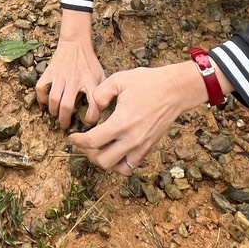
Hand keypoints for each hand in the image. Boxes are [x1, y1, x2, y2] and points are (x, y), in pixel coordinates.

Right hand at [36, 15, 104, 128]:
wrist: (76, 42)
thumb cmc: (89, 62)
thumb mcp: (101, 75)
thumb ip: (102, 91)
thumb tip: (103, 110)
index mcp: (89, 81)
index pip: (93, 104)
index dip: (91, 118)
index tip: (88, 122)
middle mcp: (74, 80)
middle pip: (67, 106)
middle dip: (65, 120)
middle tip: (65, 125)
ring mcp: (60, 76)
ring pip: (54, 99)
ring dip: (53, 111)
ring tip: (56, 114)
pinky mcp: (50, 71)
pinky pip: (41, 87)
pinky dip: (41, 97)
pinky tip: (46, 101)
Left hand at [68, 62, 206, 175]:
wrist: (175, 89)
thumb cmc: (148, 82)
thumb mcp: (118, 80)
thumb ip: (99, 94)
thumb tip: (92, 112)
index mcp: (121, 123)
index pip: (93, 141)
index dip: (78, 141)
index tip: (73, 136)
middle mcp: (131, 139)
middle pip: (103, 161)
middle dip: (90, 153)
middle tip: (87, 141)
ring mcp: (142, 146)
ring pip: (117, 168)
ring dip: (105, 161)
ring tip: (101, 148)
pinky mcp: (149, 147)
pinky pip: (131, 165)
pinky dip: (120, 163)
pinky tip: (116, 149)